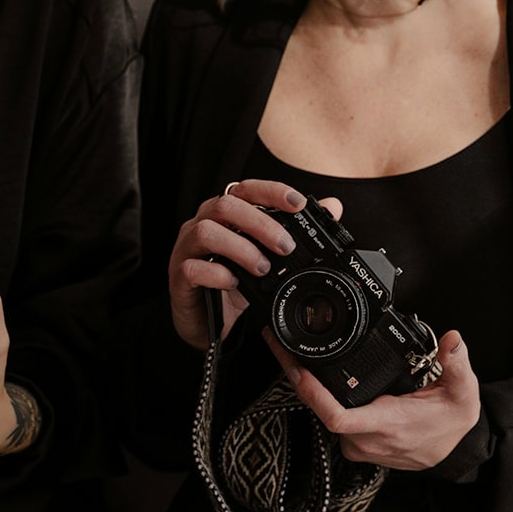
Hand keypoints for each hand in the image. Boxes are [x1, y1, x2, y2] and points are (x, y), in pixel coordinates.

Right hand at [166, 181, 342, 349]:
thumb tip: (333, 207)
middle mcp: (201, 224)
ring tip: (263, 268)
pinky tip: (234, 283)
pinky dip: (217, 273)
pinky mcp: (179, 275)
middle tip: (286, 247)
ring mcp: (186, 249)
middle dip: (260, 223)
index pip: (245, 189)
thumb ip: (297, 230)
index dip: (270, 191)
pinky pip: (193, 267)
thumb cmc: (232, 282)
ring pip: (206, 232)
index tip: (298, 203)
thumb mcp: (267, 258)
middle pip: (225, 205)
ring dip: (241, 248)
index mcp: (224, 214)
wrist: (205, 322)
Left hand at [264, 328, 480, 470]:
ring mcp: (359, 444)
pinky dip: (318, 395)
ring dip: (304, 385)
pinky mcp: (356, 444)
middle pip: (318, 410)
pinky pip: (329, 417)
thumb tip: (452, 340)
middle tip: (279, 343)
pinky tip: (310, 374)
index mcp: (387, 424)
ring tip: (288, 352)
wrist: (454, 452)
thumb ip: (457, 365)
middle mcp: (366, 439)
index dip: (312, 393)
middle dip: (296, 376)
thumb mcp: (462, 393)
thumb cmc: (452, 423)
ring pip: (321, 413)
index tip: (296, 366)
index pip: (337, 417)